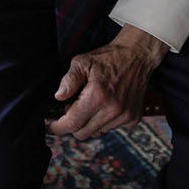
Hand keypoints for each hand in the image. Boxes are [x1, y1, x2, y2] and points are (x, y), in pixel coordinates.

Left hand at [47, 24, 168, 138]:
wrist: (137, 55)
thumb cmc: (108, 58)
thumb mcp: (83, 61)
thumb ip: (69, 80)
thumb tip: (58, 96)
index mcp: (98, 96)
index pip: (72, 124)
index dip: (57, 127)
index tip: (50, 123)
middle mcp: (112, 110)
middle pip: (82, 133)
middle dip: (72, 124)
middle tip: (71, 108)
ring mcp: (124, 116)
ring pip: (96, 133)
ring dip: (89, 123)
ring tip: (90, 104)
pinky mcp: (132, 119)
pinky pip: (110, 129)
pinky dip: (103, 121)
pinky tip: (104, 106)